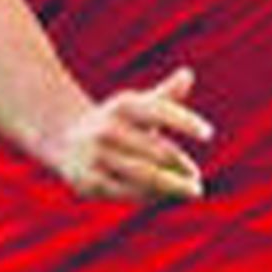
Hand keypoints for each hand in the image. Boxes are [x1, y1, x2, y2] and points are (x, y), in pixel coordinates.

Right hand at [53, 65, 213, 203]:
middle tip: (197, 178)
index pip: (159, 110)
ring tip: (193, 190)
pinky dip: (151, 197)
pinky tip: (165, 197)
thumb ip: (165, 95)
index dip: (185, 121)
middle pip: (158, 151)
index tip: (209, 134)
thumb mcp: (136, 105)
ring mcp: (97, 156)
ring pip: (146, 176)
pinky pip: (129, 193)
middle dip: (182, 166)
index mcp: (123, 106)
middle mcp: (108, 129)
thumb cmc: (114, 121)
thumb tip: (188, 74)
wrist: (62, 136)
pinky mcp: (90, 182)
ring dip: (173, 186)